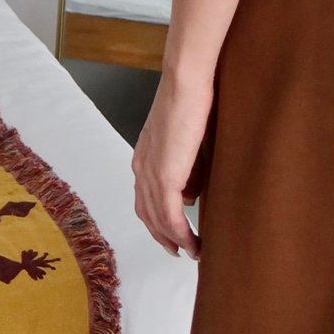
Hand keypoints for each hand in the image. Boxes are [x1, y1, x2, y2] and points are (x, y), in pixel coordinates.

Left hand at [131, 71, 211, 259]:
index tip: (172, 234)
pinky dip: (181, 233)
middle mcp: (141, 168)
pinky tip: (192, 242)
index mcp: (144, 157)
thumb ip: (185, 166)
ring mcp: (150, 173)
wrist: (186, 82)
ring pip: (158, 219)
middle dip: (163, 236)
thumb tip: (190, 195)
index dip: (157, 220)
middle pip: (147, 214)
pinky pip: (170, 215)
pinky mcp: (165, 176)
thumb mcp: (186, 138)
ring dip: (174, 239)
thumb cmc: (191, 99)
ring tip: (191, 251)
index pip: (145, 198)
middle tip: (180, 250)